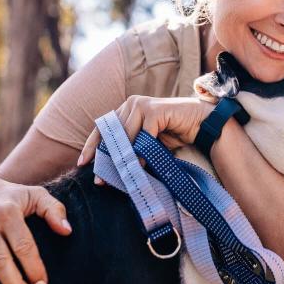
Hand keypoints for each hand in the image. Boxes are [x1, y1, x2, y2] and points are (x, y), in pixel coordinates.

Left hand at [77, 95, 212, 170]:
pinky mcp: (155, 110)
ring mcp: (142, 104)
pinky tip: (140, 166)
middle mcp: (131, 103)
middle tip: (100, 179)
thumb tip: (109, 171)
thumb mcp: (147, 143)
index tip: (83, 163)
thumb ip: (130, 149)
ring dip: (123, 158)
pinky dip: (141, 152)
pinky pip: (143, 135)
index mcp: (126, 109)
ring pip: (125, 135)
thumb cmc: (173, 134)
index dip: (92, 146)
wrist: (200, 124)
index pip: (103, 128)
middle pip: (111, 133)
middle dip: (105, 158)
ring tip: (119, 176)